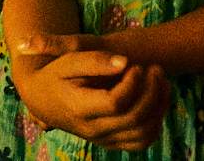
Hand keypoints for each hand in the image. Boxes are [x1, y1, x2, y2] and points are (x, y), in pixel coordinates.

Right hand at [12, 38, 170, 151]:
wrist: (42, 100)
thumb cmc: (55, 75)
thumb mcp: (67, 61)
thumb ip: (94, 60)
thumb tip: (125, 61)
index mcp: (79, 108)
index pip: (116, 102)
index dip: (133, 83)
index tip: (136, 64)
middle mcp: (92, 129)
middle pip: (134, 118)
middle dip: (152, 91)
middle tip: (156, 69)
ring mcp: (103, 139)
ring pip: (143, 132)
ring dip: (159, 106)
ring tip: (161, 82)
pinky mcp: (111, 143)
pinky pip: (141, 142)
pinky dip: (155, 123)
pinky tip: (155, 101)